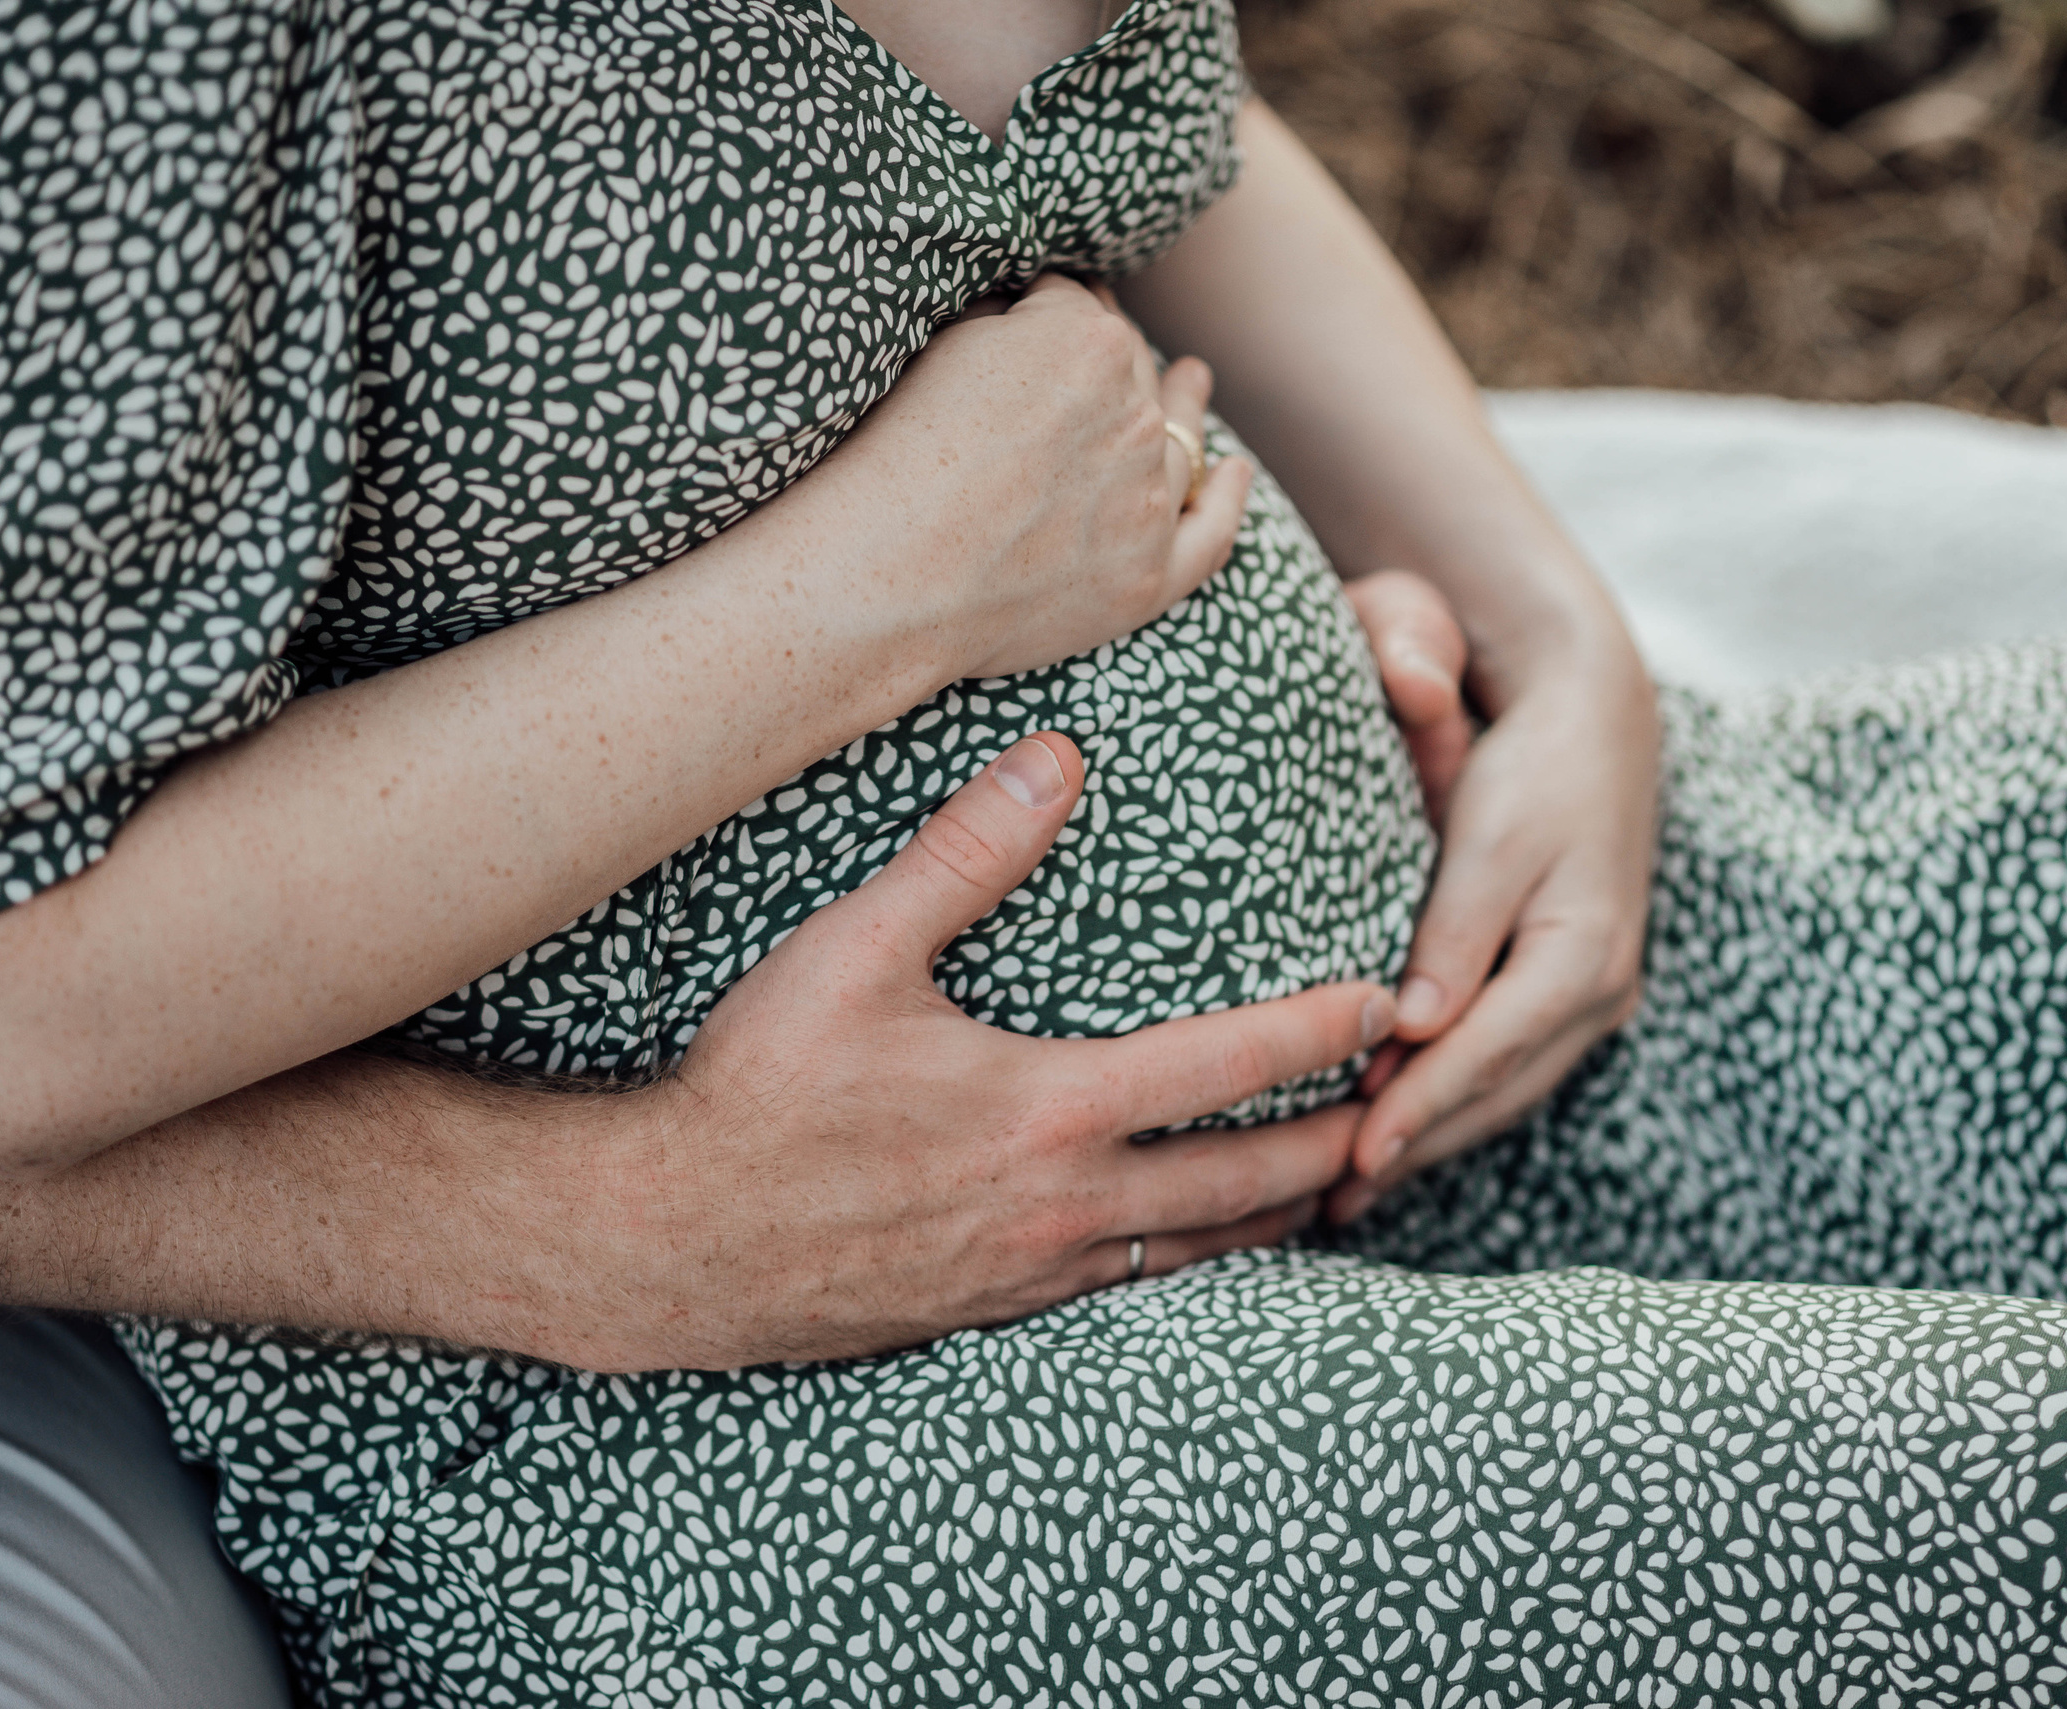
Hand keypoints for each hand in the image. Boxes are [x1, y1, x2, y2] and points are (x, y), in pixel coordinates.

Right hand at [542, 733, 1393, 1372]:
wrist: (666, 1243)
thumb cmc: (756, 1092)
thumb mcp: (852, 954)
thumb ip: (962, 854)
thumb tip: (1055, 755)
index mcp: (1049, 1110)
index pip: (1228, 1068)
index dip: (1321, 1034)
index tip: (1386, 1002)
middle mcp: (1065, 1204)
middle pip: (1249, 1184)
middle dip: (1336, 1146)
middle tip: (1401, 1112)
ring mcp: (1034, 1272)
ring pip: (1202, 1256)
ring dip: (1278, 1217)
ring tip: (1331, 1183)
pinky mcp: (994, 1310)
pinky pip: (1130, 1294)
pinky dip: (1191, 1266)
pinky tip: (1197, 1245)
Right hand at [813, 273, 1253, 682]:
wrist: (884, 575)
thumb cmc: (889, 456)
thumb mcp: (939, 346)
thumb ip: (1001, 319)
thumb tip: (1030, 311)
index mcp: (1087, 342)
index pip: (1079, 305)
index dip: (1056, 307)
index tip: (1043, 312)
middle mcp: (1135, 414)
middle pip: (1133, 367)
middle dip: (1117, 355)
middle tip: (1108, 348)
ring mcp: (1147, 499)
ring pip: (1181, 437)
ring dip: (1188, 405)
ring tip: (1196, 381)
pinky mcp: (1147, 577)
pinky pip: (1209, 534)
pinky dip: (1229, 501)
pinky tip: (1237, 474)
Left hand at [1330, 573, 1659, 1223]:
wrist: (1596, 724)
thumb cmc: (1532, 772)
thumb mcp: (1489, 840)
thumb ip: (1453, 937)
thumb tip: (1413, 1029)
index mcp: (1582, 959)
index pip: (1483, 1058)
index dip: (1415, 1113)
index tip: (1351, 1161)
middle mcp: (1599, 995)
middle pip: (1494, 1095)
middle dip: (1414, 1150)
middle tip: (1330, 1204)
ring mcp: (1594, 1001)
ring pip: (1503, 1094)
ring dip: (1430, 1141)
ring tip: (1351, 1191)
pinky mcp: (1573, 995)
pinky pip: (1508, 1070)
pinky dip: (1453, 1105)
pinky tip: (1402, 1133)